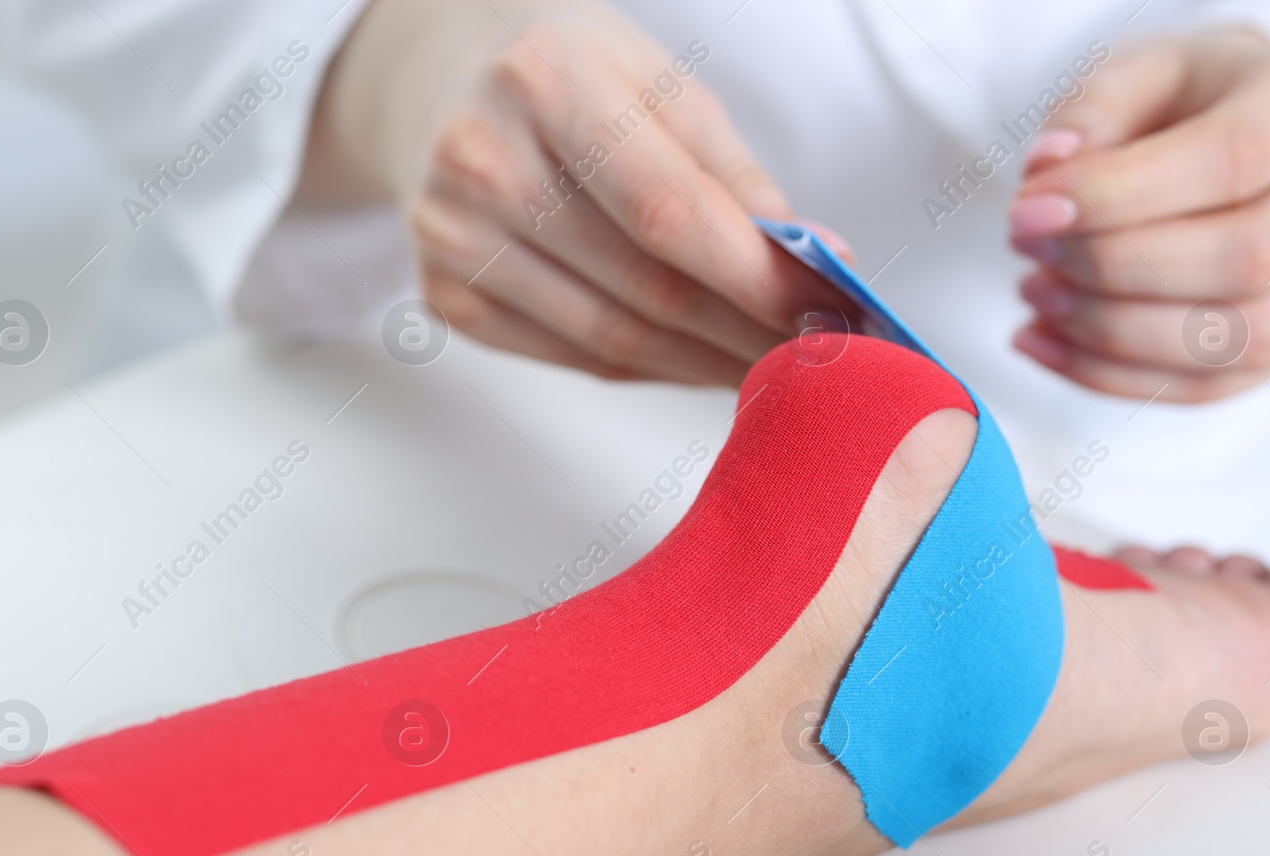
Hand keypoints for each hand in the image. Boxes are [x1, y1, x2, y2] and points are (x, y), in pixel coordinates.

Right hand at [304, 0, 850, 384]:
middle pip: (644, 289)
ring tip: (768, 367)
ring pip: (610, 341)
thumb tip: (810, 263)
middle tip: (816, 355)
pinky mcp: (444, 298)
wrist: (444, 80)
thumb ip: (732, 176)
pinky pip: (573, 358)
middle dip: (746, 333)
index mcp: (543, 85)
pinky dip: (648, 369)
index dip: (753, 277)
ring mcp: (451, 240)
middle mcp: (481, 164)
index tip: (826, 311)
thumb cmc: (570, 73)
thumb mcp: (658, 84)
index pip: (667, 212)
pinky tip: (695, 361)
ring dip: (704, 365)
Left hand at [1007, 27, 1269, 401]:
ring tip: (1033, 292)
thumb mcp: (1132, 74)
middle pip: (1247, 260)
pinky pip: (1204, 387)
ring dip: (1109, 332)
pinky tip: (1037, 338)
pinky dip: (1105, 375)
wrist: (1228, 137)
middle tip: (1027, 249)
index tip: (1026, 209)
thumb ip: (1089, 111)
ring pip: (1236, 341)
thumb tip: (1047, 171)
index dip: (1120, 195)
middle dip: (1114, 267)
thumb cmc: (1177, 104)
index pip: (1232, 161)